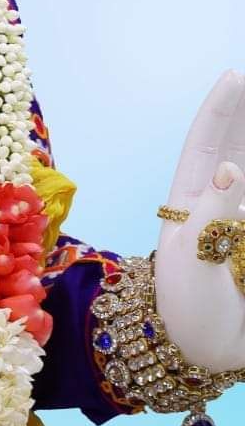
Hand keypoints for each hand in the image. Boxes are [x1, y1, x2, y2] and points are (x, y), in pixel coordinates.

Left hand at [155, 70, 244, 373]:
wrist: (202, 350)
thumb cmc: (186, 302)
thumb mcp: (193, 257)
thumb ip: (215, 213)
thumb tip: (231, 167)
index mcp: (192, 197)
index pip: (207, 141)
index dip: (221, 108)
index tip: (234, 76)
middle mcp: (220, 200)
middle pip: (238, 143)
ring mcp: (241, 220)